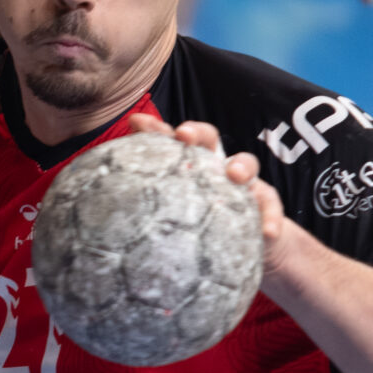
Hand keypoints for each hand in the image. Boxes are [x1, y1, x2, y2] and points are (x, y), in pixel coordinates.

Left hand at [130, 113, 296, 277]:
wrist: (243, 248)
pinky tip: (266, 232)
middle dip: (197, 133)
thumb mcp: (174, 218)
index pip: (171, 142)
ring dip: (241, 166)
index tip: (137, 124)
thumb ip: (146, 204)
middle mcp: (215, 167)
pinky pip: (271, 208)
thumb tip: (102, 199)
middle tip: (183, 136)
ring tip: (234, 175)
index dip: (157, 129)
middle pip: (208, 139)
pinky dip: (270, 219)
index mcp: (190, 167)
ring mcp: (243, 185)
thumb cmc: (199, 230)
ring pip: (246, 164)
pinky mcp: (265, 207)